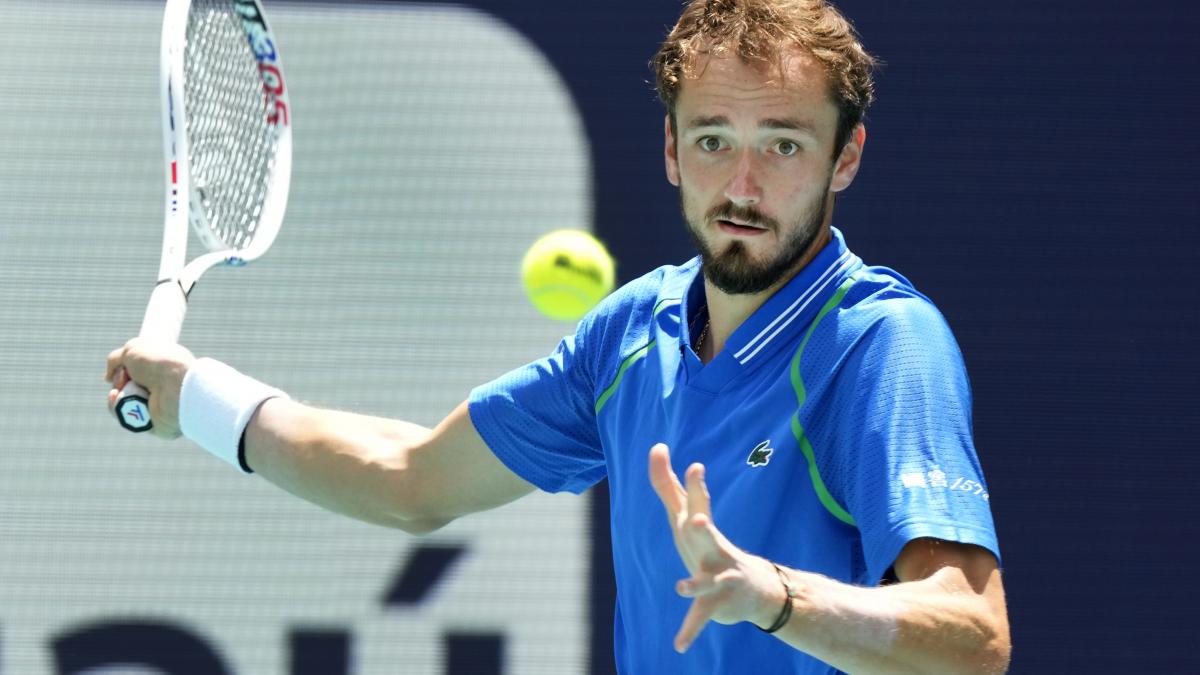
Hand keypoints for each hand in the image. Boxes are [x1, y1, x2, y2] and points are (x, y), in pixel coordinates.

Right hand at [105, 338, 195, 437]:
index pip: (138, 371)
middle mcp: (162, 388)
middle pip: (127, 387)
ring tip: (120, 390)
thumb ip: (116, 359)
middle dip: (119, 382)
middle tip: (123, 379)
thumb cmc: (159, 364)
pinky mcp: (152, 424)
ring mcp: (157, 407)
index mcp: (163, 369)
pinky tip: (120, 401)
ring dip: (117, 396)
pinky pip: (126, 419)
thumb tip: (108, 377)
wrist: (177, 387)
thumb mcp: (133, 350)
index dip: (125, 370)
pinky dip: (118, 409)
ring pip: (123, 404)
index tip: (123, 369)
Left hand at [647, 443, 785, 652]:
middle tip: (695, 499)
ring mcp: (717, 576)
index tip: (661, 450)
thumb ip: (671, 486)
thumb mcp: (689, 519)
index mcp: (699, 529)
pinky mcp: (718, 602)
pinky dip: (690, 631)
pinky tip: (678, 645)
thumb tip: (656, 448)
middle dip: (698, 512)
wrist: (757, 590)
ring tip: (681, 588)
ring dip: (694, 584)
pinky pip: (701, 617)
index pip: (686, 498)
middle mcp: (710, 547)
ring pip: (704, 580)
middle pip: (700, 527)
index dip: (676, 478)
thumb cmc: (714, 550)